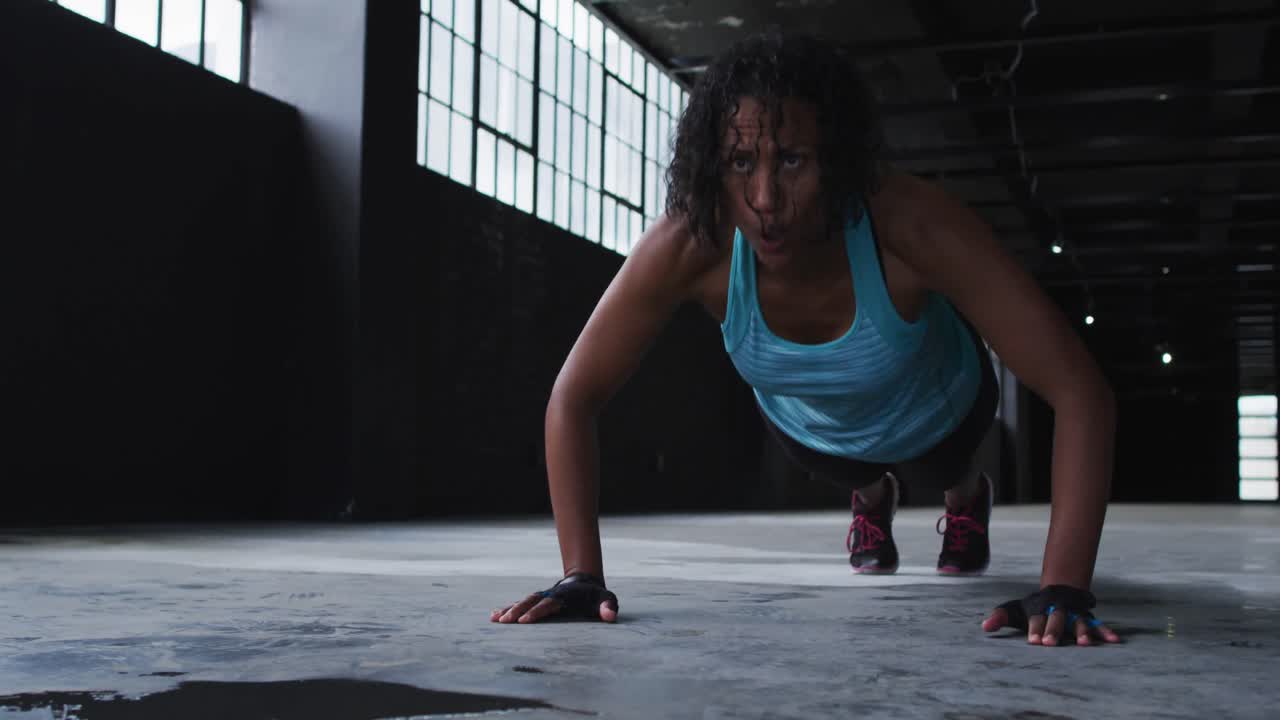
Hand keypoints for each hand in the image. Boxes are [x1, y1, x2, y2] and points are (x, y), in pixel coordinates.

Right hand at [490, 573, 618, 623]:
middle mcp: (550, 595)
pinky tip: (493, 615)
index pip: (549, 604)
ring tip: (494, 619)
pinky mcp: (536, 600)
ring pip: (523, 601)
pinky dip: (506, 608)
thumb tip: (610, 617)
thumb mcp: (606, 599)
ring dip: (509, 609)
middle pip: (531, 602)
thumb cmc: (596, 596)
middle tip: (505, 622)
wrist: (584, 581)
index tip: (525, 621)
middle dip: (517, 611)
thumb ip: (608, 607)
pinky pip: (520, 603)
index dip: (537, 612)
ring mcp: (542, 596)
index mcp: (564, 597)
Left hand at [983, 584, 1120, 645]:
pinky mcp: (1088, 618)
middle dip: (1053, 630)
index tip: (1032, 642)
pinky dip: (1106, 632)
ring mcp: (1075, 614)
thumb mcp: (1014, 610)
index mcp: (1039, 609)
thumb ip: (999, 616)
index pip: (1036, 619)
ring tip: (1084, 644)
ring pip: (1079, 622)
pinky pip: (1099, 625)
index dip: (1034, 629)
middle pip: (1056, 619)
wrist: (1057, 590)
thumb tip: (984, 627)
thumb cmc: (1032, 608)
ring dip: (1082, 632)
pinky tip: (1114, 641)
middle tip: (1050, 644)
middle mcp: (1058, 610)